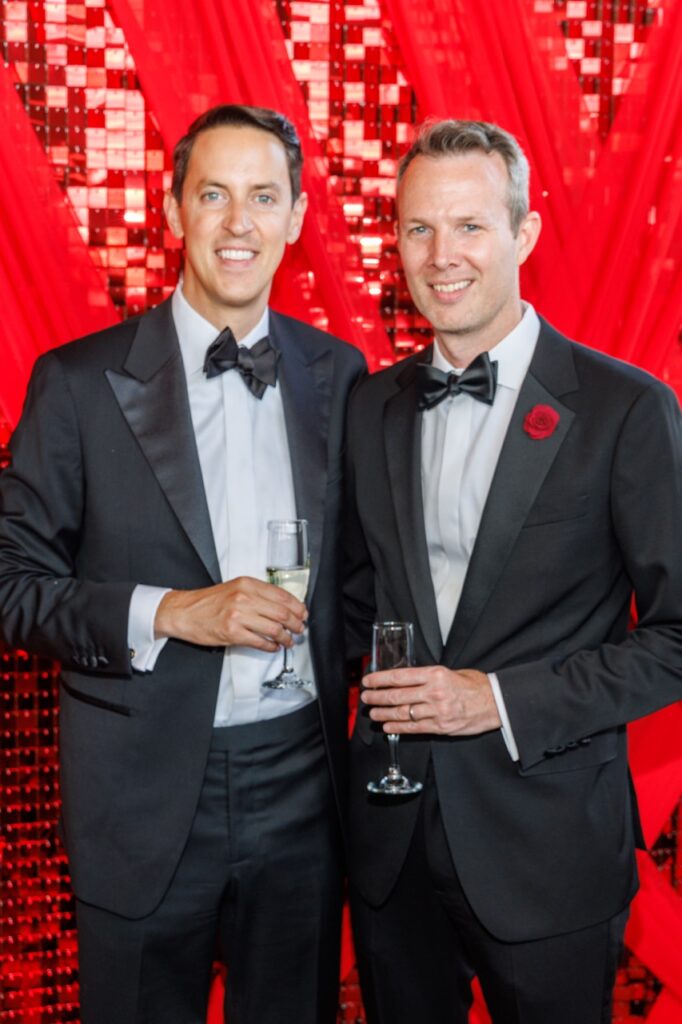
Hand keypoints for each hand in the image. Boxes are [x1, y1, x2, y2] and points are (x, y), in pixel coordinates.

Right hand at [154, 576, 306, 651]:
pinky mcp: (232, 633)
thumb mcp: (235, 588)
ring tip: (288, 641)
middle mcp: (244, 598)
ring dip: (286, 638)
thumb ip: (257, 594)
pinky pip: (260, 642)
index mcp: (247, 584)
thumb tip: (283, 605)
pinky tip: (273, 647)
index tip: (303, 614)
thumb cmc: (208, 602)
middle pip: (282, 612)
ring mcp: (238, 616)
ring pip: (274, 629)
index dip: (297, 607)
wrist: (184, 612)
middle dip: (296, 624)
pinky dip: (271, 646)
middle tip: (299, 629)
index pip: (282, 595)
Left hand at [361, 666, 500, 735]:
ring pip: (402, 713)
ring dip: (383, 713)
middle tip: (366, 697)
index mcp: (435, 675)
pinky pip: (414, 728)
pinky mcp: (441, 727)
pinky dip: (398, 727)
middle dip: (377, 697)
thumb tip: (405, 680)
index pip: (400, 677)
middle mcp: (434, 693)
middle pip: (397, 696)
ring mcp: (437, 712)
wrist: (495, 703)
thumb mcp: (450, 672)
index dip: (380, 679)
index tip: (368, 681)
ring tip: (372, 713)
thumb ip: (428, 677)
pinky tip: (387, 726)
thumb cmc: (474, 685)